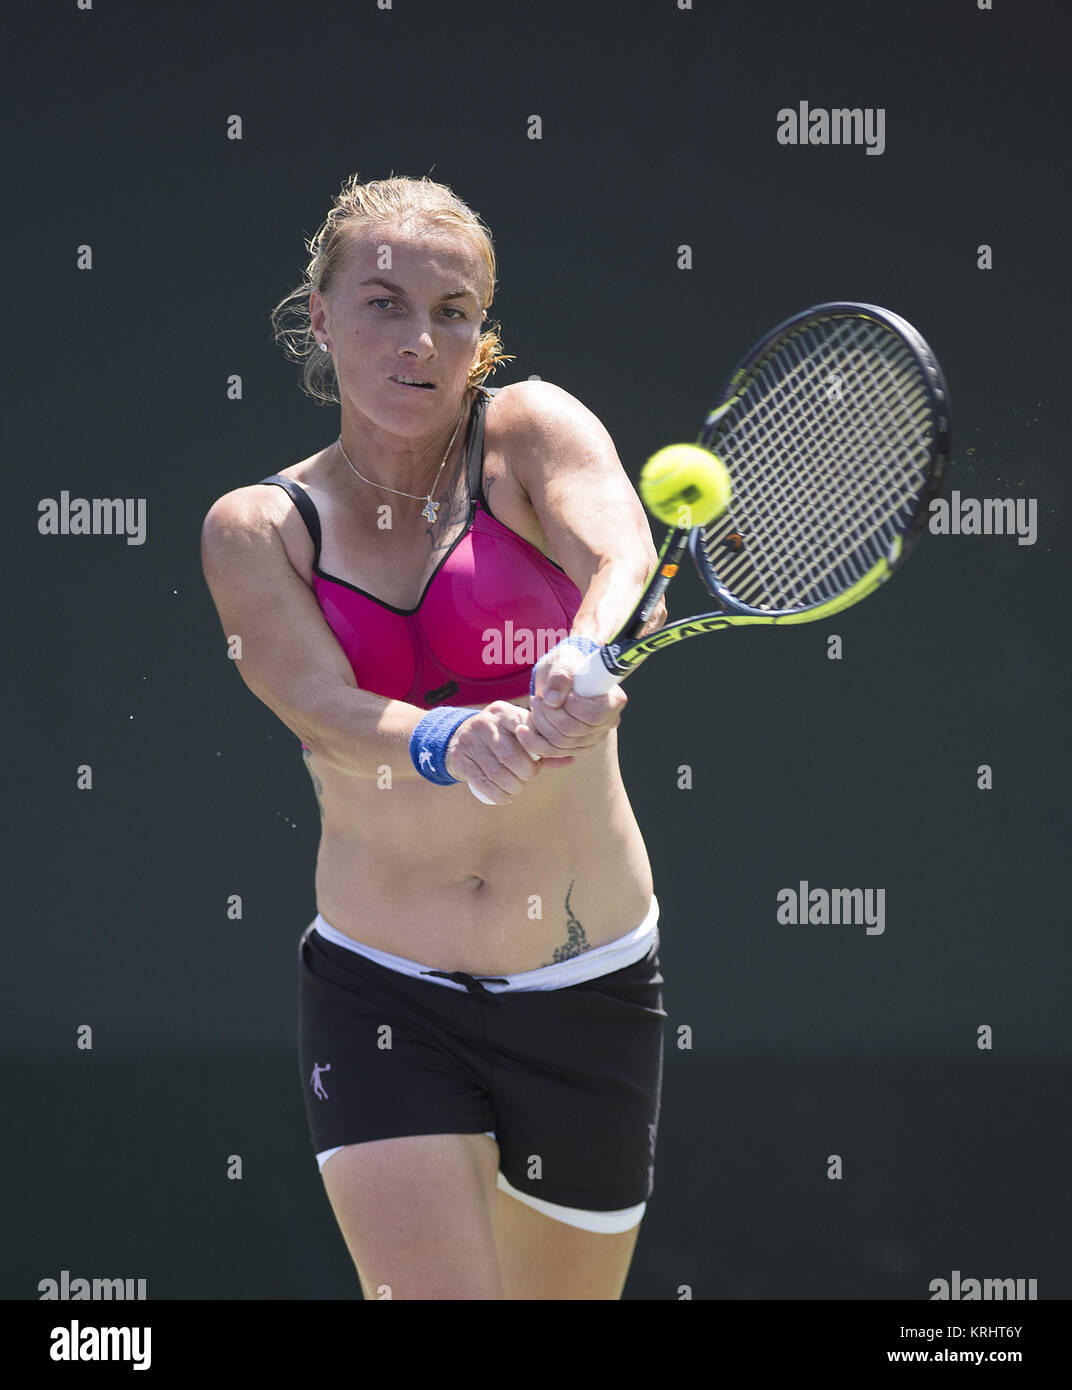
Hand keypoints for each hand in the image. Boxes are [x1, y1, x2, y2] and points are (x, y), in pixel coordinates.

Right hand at [444, 700, 574, 805]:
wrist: (458, 738)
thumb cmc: (500, 736)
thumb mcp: (518, 732)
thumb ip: (542, 744)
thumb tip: (572, 758)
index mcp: (503, 712)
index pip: (524, 730)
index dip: (534, 751)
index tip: (536, 761)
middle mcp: (485, 723)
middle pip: (512, 757)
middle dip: (525, 774)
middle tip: (527, 778)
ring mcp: (469, 741)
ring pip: (497, 773)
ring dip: (512, 787)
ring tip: (516, 788)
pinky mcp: (460, 759)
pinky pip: (482, 783)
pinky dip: (497, 795)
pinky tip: (505, 796)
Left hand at [528, 640, 626, 754]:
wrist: (563, 675)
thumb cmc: (568, 663)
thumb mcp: (564, 660)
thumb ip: (560, 674)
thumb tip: (553, 699)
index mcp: (614, 700)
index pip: (594, 715)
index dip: (572, 706)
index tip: (561, 692)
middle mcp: (607, 723)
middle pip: (574, 731)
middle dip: (549, 714)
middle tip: (538, 698)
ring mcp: (592, 738)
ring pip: (561, 744)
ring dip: (540, 724)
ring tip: (534, 705)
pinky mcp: (575, 747)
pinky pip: (553, 752)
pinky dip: (534, 742)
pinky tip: (522, 730)